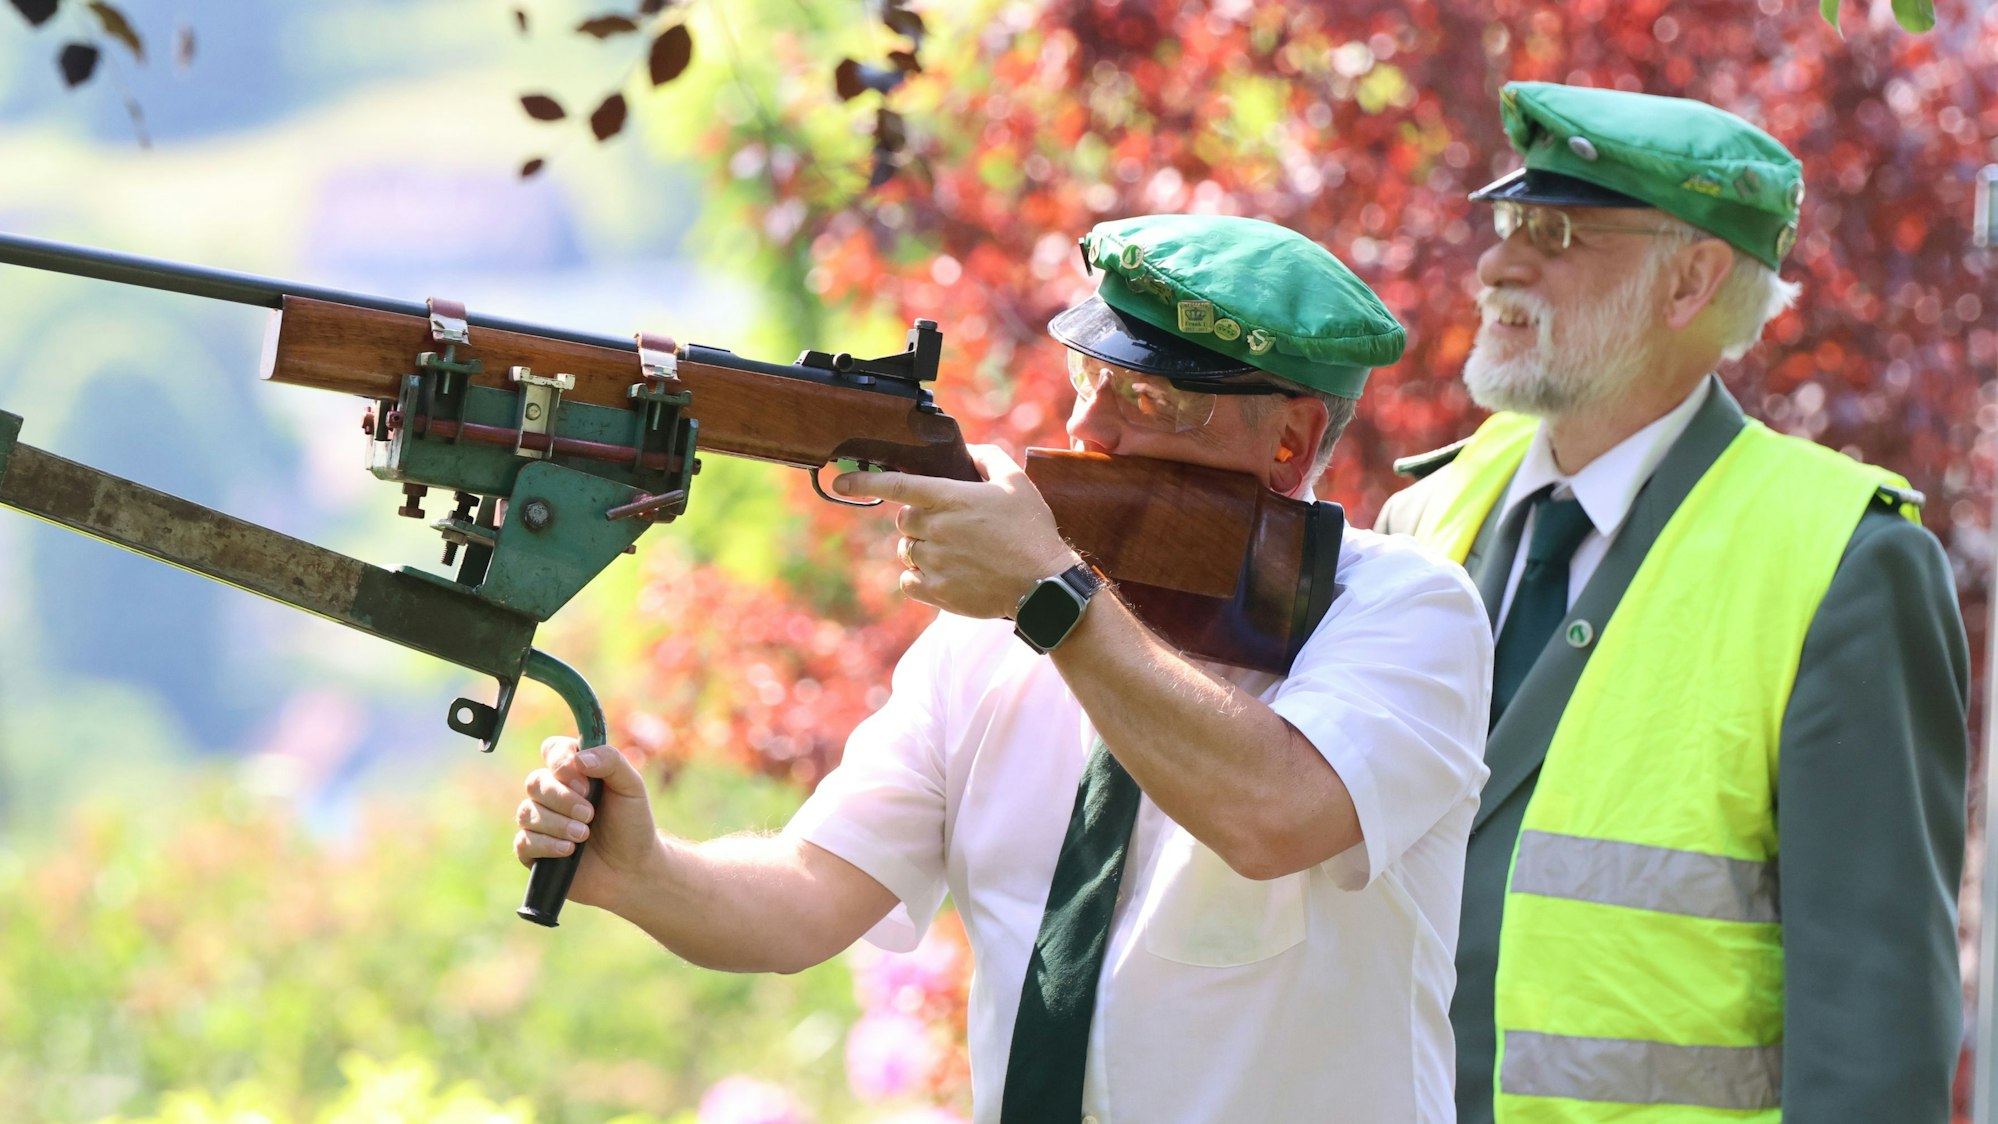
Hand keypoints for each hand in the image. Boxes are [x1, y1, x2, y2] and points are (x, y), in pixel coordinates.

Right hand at [514, 737, 660, 911]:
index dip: (561, 762)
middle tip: (590, 814)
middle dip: (563, 799)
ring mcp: (541, 821)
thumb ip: (611, 761)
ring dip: (558, 824)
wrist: (632, 869)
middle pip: (535, 782)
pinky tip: (569, 851)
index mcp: (575, 771)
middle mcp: (553, 793)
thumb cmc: (631, 824)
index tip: (584, 783)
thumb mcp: (631, 786)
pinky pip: (524, 841)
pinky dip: (547, 845)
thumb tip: (579, 757)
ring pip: (527, 812)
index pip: (552, 750)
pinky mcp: (533, 850)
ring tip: (584, 835)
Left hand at [835, 444, 1076, 618]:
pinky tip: (946, 575)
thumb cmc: (1032, 532)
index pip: (897, 486)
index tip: (839, 481)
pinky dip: (919, 578)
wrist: (1044, 586)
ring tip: (956, 554)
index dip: (864, 483)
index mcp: (952, 498)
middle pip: (903, 520)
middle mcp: (938, 528)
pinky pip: (908, 581)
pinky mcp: (937, 592)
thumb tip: (968, 451)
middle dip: (919, 521)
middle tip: (950, 528)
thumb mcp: (1017, 484)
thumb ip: (988, 459)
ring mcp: (935, 562)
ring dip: (921, 549)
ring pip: (906, 551)